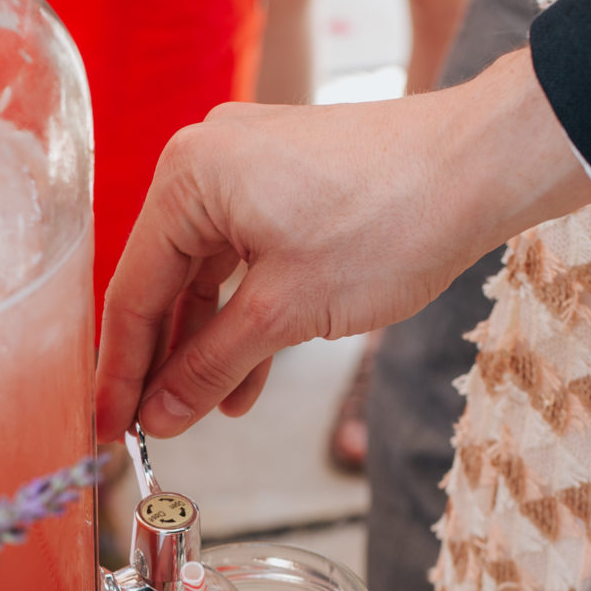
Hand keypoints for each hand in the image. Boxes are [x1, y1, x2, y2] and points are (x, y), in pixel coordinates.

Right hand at [95, 49, 590, 440]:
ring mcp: (248, 167)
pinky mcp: (287, 182)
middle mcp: (205, 160)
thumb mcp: (286, 311)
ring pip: (207, 275)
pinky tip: (247, 377)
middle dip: (164, 361)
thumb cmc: (390, 220)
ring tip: (207, 414)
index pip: (132, 290)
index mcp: (187, 176)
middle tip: (150, 430)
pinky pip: (245, 258)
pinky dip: (246, 315)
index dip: (120, 371)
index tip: (108, 430)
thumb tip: (161, 415)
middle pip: (164, 281)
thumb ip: (210, 366)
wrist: (483, 166)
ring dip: (209, 346)